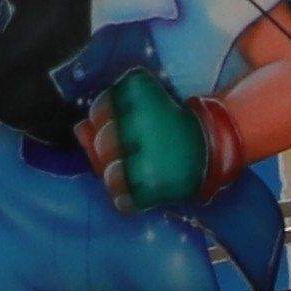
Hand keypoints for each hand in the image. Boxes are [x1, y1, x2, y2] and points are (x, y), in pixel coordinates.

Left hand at [88, 66, 211, 210]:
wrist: (211, 149)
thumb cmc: (167, 127)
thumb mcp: (140, 109)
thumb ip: (106, 116)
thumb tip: (79, 129)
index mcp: (138, 91)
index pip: (100, 109)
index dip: (107, 121)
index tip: (128, 122)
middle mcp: (142, 119)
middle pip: (102, 144)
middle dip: (112, 152)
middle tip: (135, 151)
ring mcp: (148, 154)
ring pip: (109, 176)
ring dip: (120, 179)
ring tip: (138, 174)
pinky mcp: (153, 185)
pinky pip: (122, 200)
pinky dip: (128, 200)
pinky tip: (141, 191)